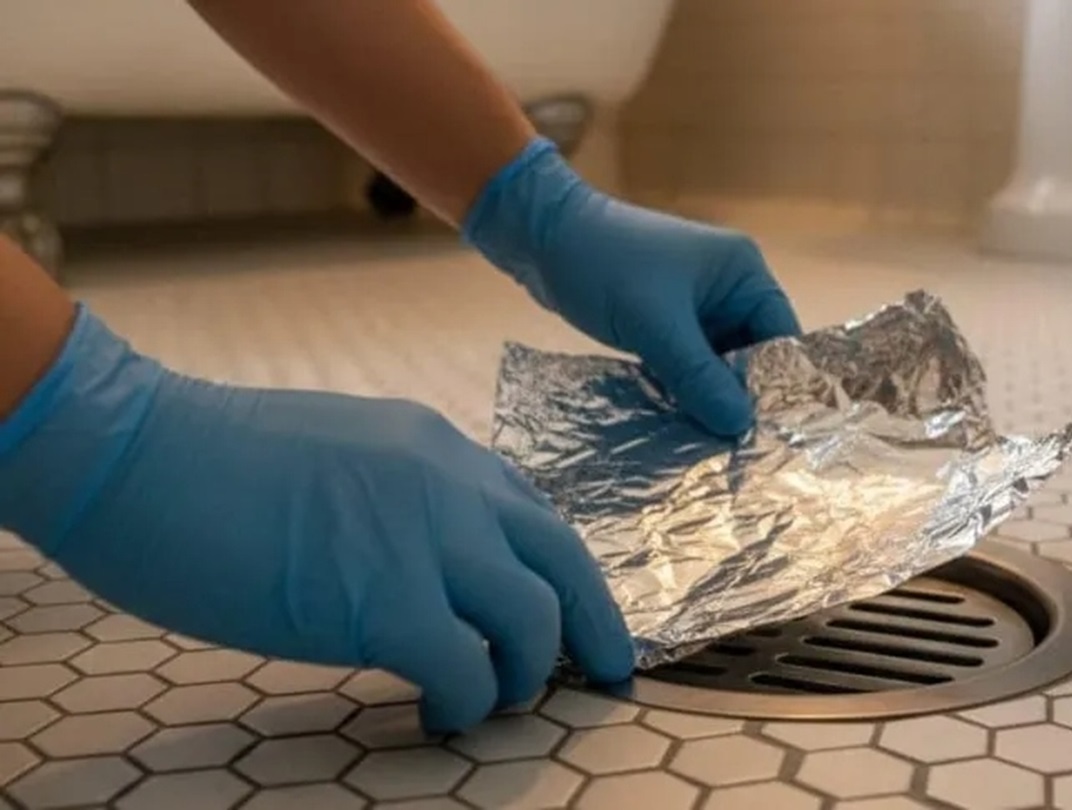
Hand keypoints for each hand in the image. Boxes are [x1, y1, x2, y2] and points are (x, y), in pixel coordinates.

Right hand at [0, 307, 633, 732]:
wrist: (138, 453)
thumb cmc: (215, 460)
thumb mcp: (342, 453)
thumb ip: (403, 498)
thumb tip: (431, 563)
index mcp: (441, 452)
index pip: (536, 516)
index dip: (563, 574)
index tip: (576, 615)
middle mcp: (452, 488)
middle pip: (565, 562)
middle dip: (596, 625)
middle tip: (605, 672)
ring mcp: (424, 541)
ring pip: (534, 620)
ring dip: (527, 673)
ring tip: (496, 700)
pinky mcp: (383, 603)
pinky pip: (466, 671)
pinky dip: (466, 703)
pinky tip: (440, 717)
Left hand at [463, 138, 801, 436]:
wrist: (539, 236)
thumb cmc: (605, 264)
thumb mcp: (655, 324)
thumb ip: (699, 375)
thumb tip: (739, 426)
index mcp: (743, 272)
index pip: (780, 337)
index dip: (778, 385)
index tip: (774, 435)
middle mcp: (728, 289)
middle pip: (751, 356)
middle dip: (741, 398)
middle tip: (742, 453)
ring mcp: (695, 306)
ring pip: (716, 365)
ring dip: (710, 399)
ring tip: (712, 450)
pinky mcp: (664, 322)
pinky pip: (687, 364)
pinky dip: (685, 390)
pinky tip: (683, 427)